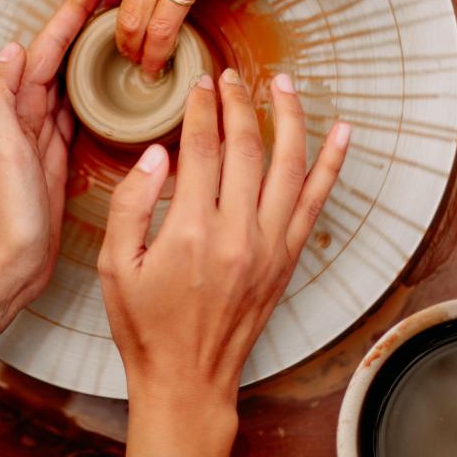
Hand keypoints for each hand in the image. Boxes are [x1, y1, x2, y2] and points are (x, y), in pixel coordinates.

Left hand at [0, 0, 106, 322]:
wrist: (8, 268)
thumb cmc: (5, 216)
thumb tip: (11, 49)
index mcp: (14, 111)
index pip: (42, 51)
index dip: (65, 18)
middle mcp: (26, 118)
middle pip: (57, 59)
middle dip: (80, 26)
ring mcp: (43, 138)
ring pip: (69, 82)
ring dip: (88, 54)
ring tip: (113, 29)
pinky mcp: (59, 159)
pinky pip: (78, 114)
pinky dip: (91, 93)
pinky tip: (108, 88)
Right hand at [99, 69, 349, 456]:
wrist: (188, 379)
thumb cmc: (146, 325)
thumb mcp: (113, 265)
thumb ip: (130, 204)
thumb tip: (156, 154)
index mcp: (189, 232)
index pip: (200, 150)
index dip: (200, 111)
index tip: (199, 85)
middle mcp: (237, 234)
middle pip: (246, 148)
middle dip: (238, 104)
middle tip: (230, 77)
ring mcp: (269, 246)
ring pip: (287, 166)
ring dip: (288, 119)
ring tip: (283, 84)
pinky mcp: (286, 259)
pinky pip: (315, 202)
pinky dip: (330, 165)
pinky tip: (343, 135)